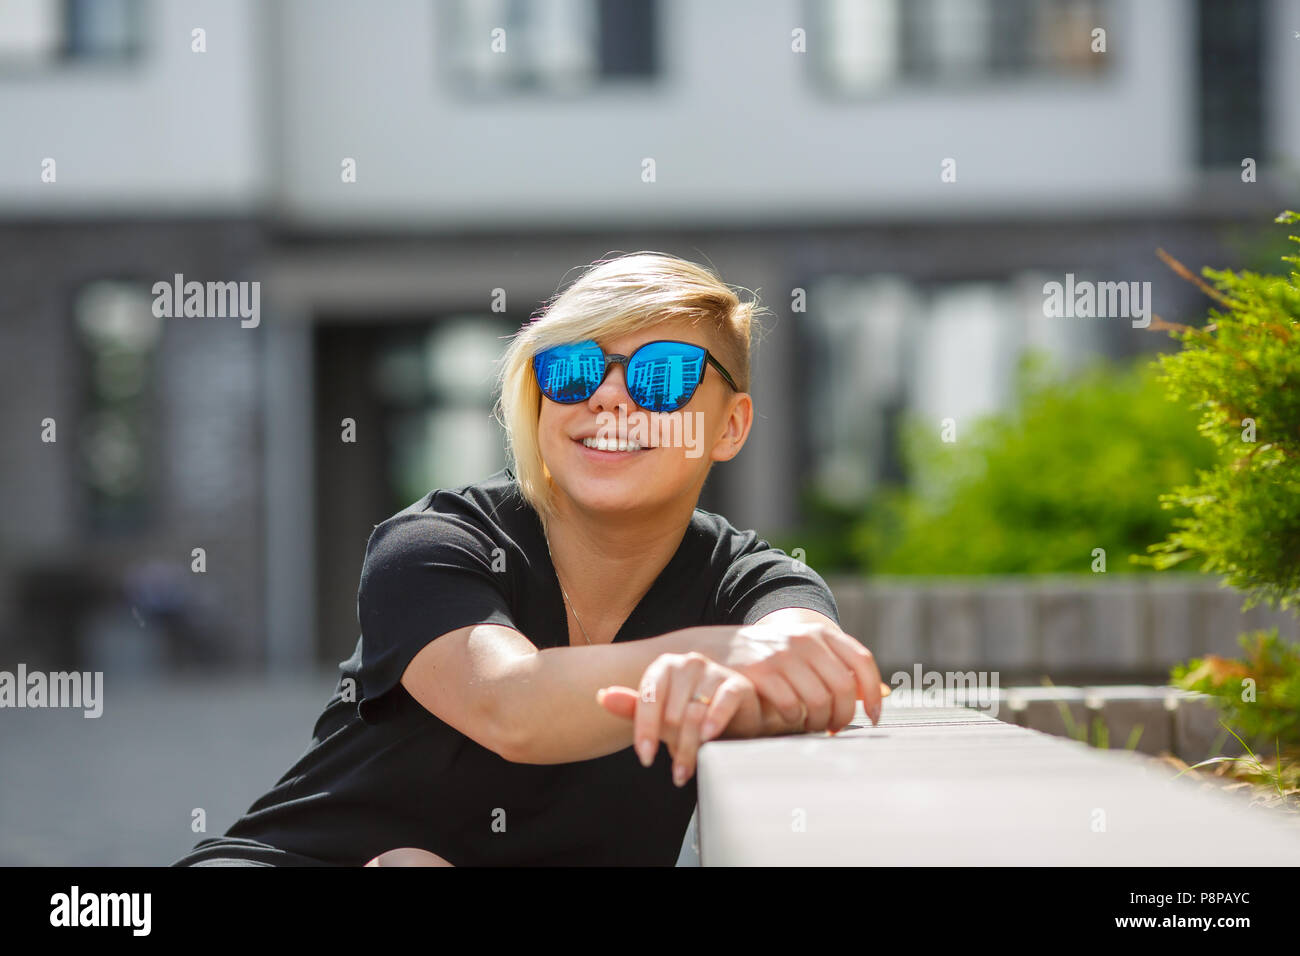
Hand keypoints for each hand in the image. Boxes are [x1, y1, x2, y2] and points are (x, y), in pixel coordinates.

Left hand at [595, 652, 761, 786]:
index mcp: (664, 667)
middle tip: (677, 767)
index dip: (646, 730)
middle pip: (672, 711)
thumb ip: (633, 708)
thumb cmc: (694, 717)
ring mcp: (713, 672)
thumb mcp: (662, 717)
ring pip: (695, 712)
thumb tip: (602, 696)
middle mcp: (688, 663)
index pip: (648, 698)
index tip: (646, 757)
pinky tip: (709, 737)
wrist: (737, 720)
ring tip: (688, 768)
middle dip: (673, 744)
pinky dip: (716, 720)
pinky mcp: (737, 684)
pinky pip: (723, 700)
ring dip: (691, 746)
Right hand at [709, 619, 884, 731]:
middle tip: (834, 729)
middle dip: (844, 716)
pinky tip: (790, 719)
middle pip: (843, 687)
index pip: (862, 661)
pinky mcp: (762, 672)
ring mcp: (783, 655)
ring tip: (812, 726)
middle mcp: (805, 641)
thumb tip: (885, 693)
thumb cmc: (770, 657)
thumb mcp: (805, 652)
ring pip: (819, 701)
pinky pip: (792, 707)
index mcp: (821, 633)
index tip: (874, 716)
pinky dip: (795, 720)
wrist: (719, 648)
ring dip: (820, 722)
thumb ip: (839, 669)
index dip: (873, 693)